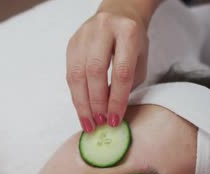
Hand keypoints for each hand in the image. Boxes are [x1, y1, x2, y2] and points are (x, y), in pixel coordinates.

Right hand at [66, 4, 149, 131]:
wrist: (118, 14)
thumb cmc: (132, 41)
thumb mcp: (140, 60)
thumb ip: (128, 84)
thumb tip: (112, 113)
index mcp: (127, 32)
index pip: (121, 71)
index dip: (117, 99)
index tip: (115, 120)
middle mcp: (103, 29)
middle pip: (95, 71)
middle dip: (96, 102)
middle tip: (100, 123)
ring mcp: (84, 34)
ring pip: (77, 73)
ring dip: (82, 103)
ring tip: (89, 122)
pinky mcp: (71, 42)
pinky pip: (70, 73)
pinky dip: (76, 95)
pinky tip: (82, 110)